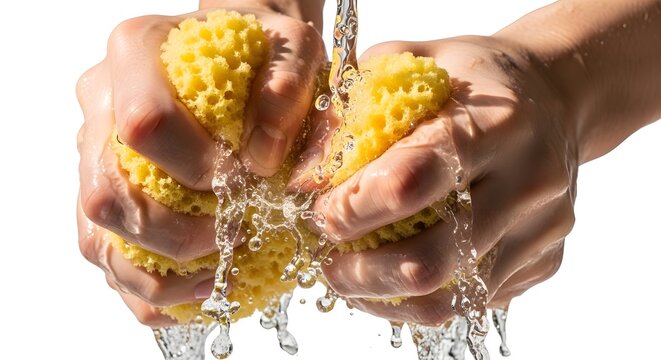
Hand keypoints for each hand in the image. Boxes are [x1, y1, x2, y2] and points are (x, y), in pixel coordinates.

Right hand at [76, 2, 324, 325]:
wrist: (235, 54)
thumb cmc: (260, 49)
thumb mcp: (291, 46)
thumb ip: (288, 87)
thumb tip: (260, 160)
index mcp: (137, 51)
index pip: (144, 123)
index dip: (194, 167)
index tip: (244, 182)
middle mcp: (102, 101)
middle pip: (107, 192)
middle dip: (178, 234)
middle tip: (236, 234)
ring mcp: (95, 150)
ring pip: (98, 234)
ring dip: (160, 273)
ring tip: (221, 272)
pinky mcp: (104, 189)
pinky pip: (106, 254)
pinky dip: (149, 288)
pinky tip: (199, 287)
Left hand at [308, 37, 576, 325]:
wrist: (556, 95)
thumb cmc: (472, 77)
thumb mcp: (409, 63)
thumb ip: (352, 111)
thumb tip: (304, 177)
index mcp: (492, 123)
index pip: (412, 181)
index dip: (353, 209)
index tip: (322, 212)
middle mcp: (527, 180)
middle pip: (432, 259)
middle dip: (362, 273)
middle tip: (330, 262)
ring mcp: (542, 228)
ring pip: (452, 299)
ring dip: (386, 297)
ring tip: (355, 276)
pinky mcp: (545, 259)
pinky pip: (474, 302)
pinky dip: (423, 298)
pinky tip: (399, 272)